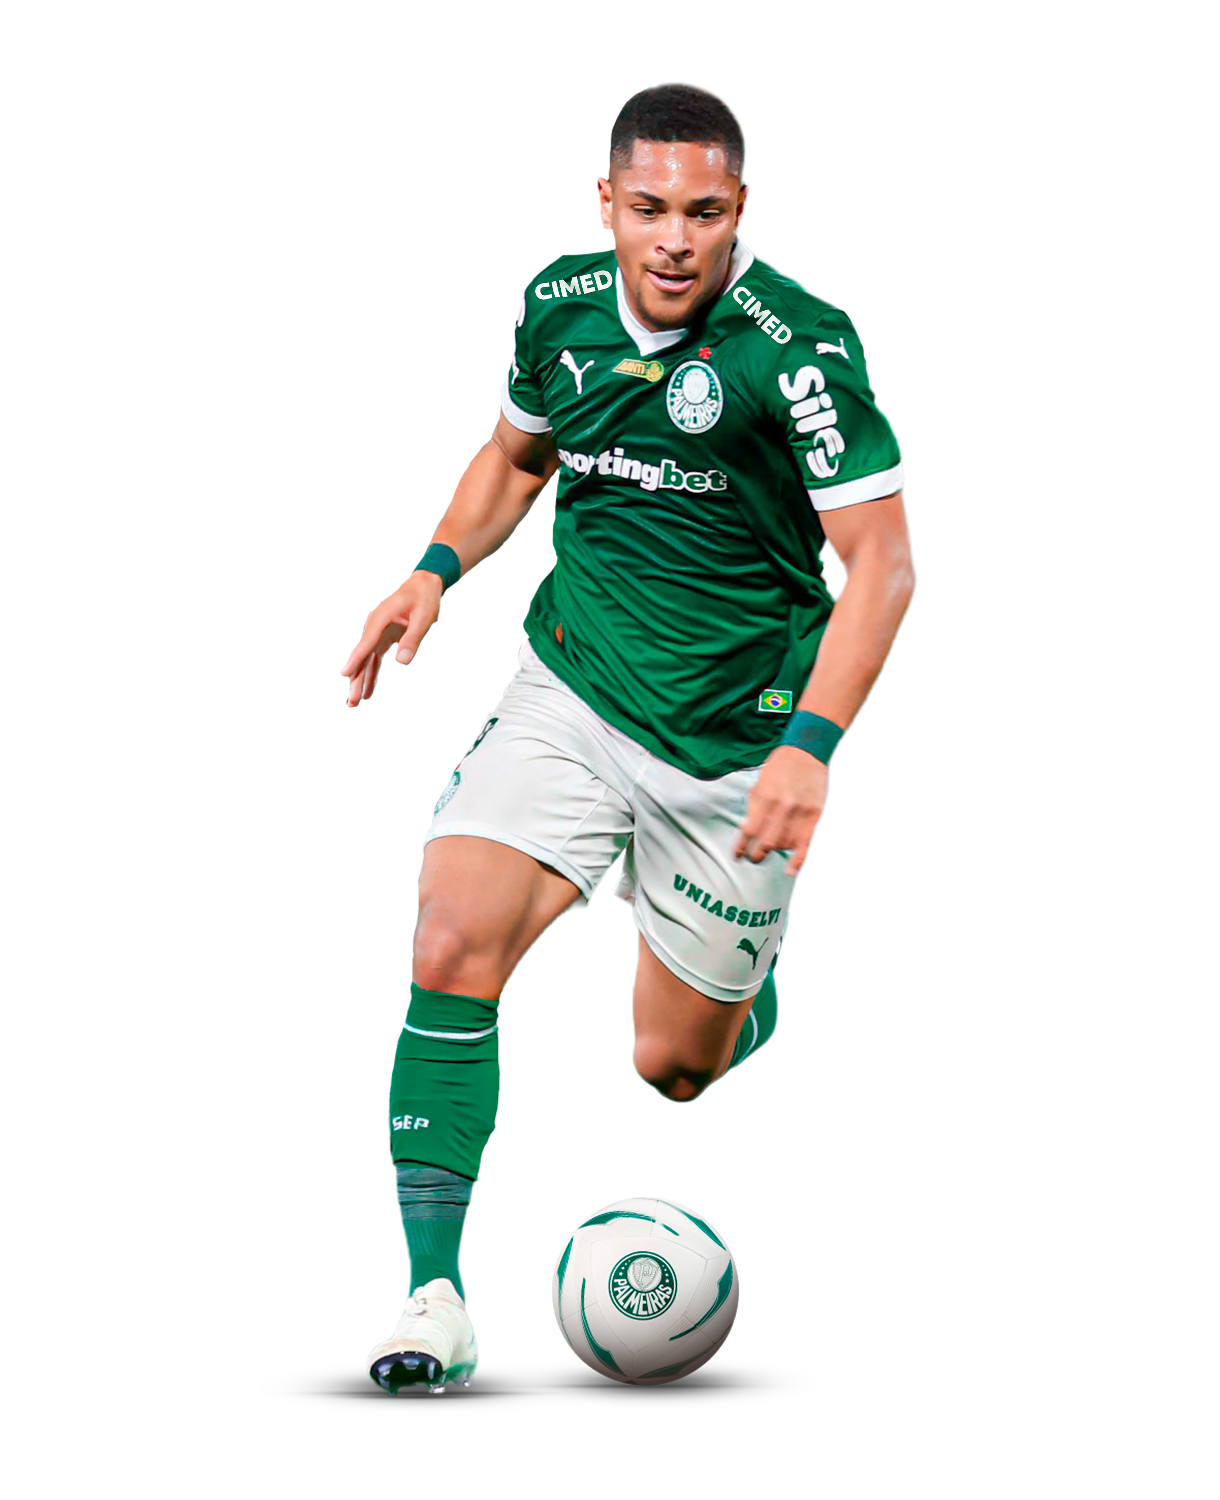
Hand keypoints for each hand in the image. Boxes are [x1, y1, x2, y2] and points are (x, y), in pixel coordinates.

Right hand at [339, 571, 443, 706]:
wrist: (423, 585)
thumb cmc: (424, 599)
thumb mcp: (424, 618)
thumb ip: (413, 639)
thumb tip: (403, 662)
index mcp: (380, 619)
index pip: (366, 643)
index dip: (355, 660)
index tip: (345, 675)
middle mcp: (373, 626)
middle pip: (361, 656)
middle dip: (355, 679)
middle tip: (352, 702)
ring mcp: (375, 632)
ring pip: (365, 660)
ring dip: (360, 681)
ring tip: (355, 703)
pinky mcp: (381, 638)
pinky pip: (373, 659)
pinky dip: (370, 675)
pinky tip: (368, 692)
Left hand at [733, 745, 829, 874]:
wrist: (806, 752)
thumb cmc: (779, 769)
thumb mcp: (759, 785)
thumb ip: (754, 810)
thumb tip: (747, 833)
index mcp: (764, 799)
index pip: (748, 832)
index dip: (741, 848)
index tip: (737, 856)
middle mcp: (781, 808)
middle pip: (766, 843)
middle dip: (756, 855)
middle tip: (754, 858)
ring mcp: (799, 813)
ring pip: (784, 844)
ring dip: (775, 852)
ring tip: (771, 850)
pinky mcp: (814, 815)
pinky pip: (805, 843)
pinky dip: (798, 859)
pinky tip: (790, 870)